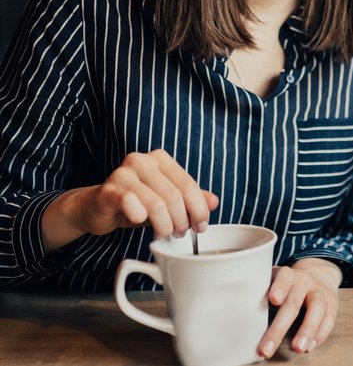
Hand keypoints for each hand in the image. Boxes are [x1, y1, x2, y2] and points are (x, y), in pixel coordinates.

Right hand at [41, 149, 218, 251]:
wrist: (97, 207)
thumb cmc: (136, 203)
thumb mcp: (166, 200)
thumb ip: (190, 199)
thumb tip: (214, 202)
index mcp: (160, 159)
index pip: (189, 185)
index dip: (199, 210)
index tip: (200, 227)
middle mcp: (142, 160)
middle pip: (174, 197)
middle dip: (182, 221)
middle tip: (179, 234)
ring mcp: (123, 173)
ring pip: (156, 204)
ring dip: (164, 225)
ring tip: (163, 233)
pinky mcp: (108, 190)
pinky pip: (131, 204)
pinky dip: (141, 218)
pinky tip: (141, 223)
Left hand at [258, 258, 342, 357]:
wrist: (320, 273)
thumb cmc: (289, 284)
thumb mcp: (275, 279)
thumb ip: (261, 291)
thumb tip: (235, 313)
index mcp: (288, 274)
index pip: (283, 278)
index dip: (279, 287)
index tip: (273, 300)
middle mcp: (305, 281)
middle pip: (293, 303)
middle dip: (279, 328)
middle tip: (266, 348)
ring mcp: (320, 292)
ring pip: (317, 309)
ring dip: (307, 330)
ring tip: (298, 348)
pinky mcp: (332, 303)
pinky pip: (329, 319)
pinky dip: (320, 334)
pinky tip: (310, 346)